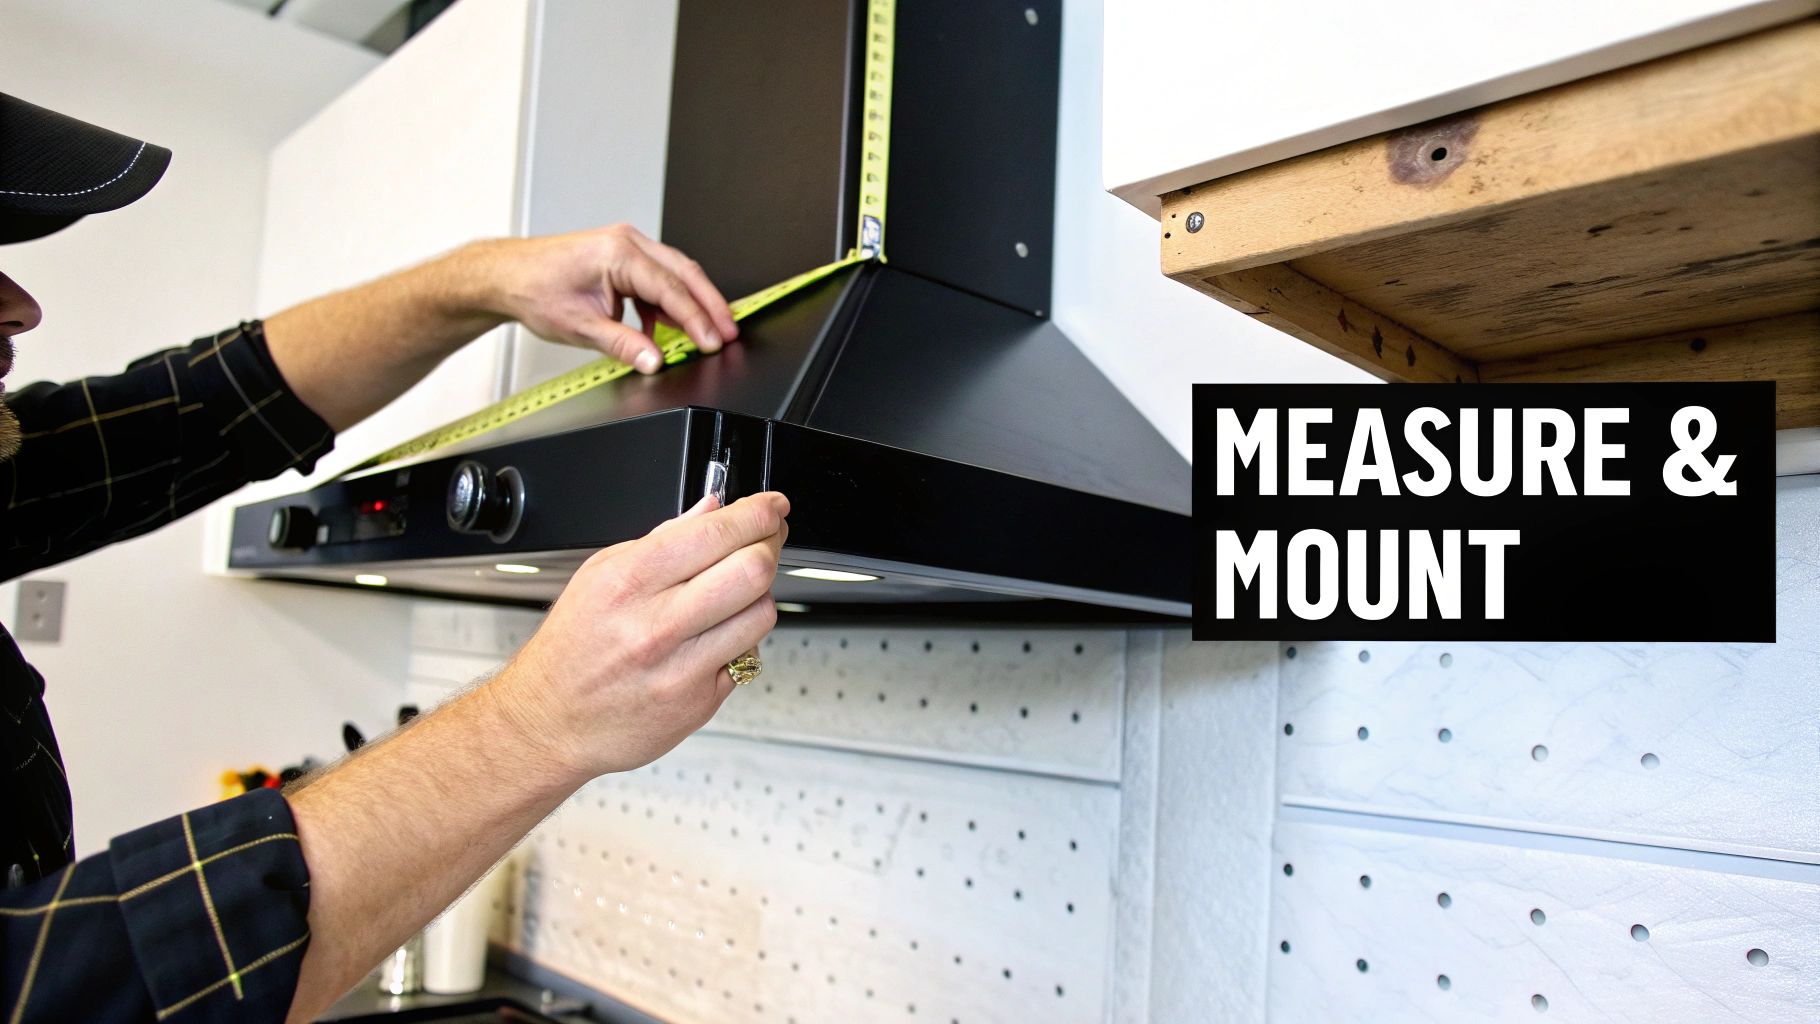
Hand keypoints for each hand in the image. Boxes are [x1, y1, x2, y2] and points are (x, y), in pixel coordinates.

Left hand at [473, 224, 739, 373]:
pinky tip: (665, 330)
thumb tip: (655, 360)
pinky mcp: (621, 258)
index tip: (714, 341)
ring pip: (674, 274)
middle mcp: (627, 243)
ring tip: (707, 332)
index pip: (671, 289)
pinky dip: (666, 304)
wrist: (505, 275)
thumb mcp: (580, 326)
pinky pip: (656, 280)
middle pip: (684, 274)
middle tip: (729, 333)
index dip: (697, 319)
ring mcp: (625, 247)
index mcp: (619, 254)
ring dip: (691, 304)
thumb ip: (623, 345)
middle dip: (710, 305)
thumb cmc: (533, 289)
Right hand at [497, 492, 788, 779]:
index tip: (772, 506)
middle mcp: (655, 625)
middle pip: (752, 570)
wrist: (549, 722)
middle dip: (769, 546)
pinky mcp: (699, 702)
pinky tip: (714, 636)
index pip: (714, 533)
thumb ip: (660, 540)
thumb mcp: (599, 576)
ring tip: (735, 593)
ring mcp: (681, 668)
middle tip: (767, 540)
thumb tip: (711, 508)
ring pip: (761, 613)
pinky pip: (748, 656)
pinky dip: (741, 638)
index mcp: (628, 582)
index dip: (757, 513)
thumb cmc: (572, 649)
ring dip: (759, 595)